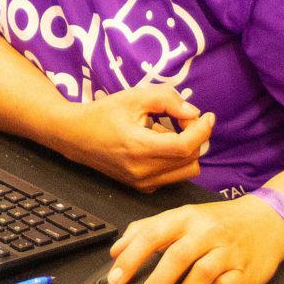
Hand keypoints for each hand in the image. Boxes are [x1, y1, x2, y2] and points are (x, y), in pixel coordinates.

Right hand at [55, 82, 213, 190]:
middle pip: (190, 160)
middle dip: (194, 137)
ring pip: (186, 172)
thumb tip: (194, 113)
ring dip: (186, 151)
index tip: (207, 115)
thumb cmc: (105, 112)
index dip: (202, 130)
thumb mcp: (135, 96)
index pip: (184, 146)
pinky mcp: (141, 187)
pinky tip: (158, 145)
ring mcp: (141, 183)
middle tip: (182, 119)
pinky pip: (172, 177)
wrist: (76, 136)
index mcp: (138, 147)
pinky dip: (175, 161)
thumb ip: (167, 99)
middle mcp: (142, 171)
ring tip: (168, 133)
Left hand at [106, 196, 283, 283]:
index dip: (131, 257)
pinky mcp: (244, 271)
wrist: (267, 221)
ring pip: (201, 274)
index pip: (152, 234)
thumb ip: (148, 230)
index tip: (116, 279)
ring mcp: (226, 251)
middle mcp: (206, 232)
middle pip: (176, 257)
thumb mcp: (183, 217)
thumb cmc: (218, 222)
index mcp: (185, 217)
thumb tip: (117, 249)